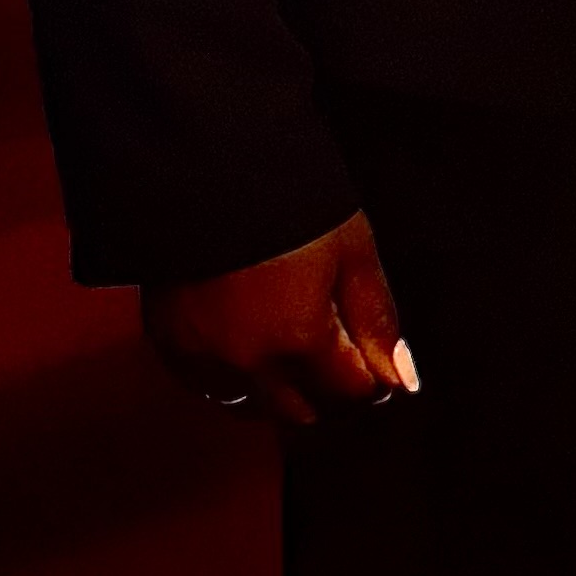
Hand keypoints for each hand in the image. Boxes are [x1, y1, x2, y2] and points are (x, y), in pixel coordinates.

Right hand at [144, 213, 415, 427]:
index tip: (372, 357)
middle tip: (339, 354)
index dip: (372, 378)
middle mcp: (250, 362)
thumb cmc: (288, 199)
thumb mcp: (350, 250)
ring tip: (293, 342)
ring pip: (258, 407)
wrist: (206, 162)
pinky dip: (237, 378)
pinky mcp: (173, 346)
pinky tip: (250, 340)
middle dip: (330, 392)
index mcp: (299, 337)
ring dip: (283, 391)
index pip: (350, 395)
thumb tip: (401, 378)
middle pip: (305, 413)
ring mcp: (205, 359)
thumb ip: (376, 320)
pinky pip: (214, 388)